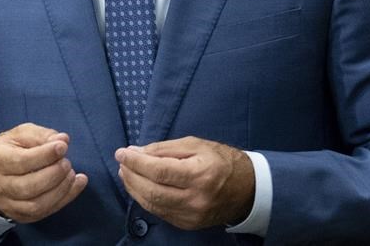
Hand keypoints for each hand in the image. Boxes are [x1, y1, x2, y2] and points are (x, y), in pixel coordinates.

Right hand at [0, 122, 87, 222]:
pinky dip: (64, 200)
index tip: (62, 146)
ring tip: (71, 174)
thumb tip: (63, 140)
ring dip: (60, 190)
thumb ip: (41, 135)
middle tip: (67, 162)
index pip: (21, 161)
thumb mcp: (20, 134)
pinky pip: (43, 213)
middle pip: (28, 187)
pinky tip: (76, 185)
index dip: (45, 155)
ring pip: (36, 205)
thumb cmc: (9, 150)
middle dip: (54, 174)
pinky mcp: (19, 216)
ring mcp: (8, 204)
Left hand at [114, 136, 254, 229]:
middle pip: (152, 191)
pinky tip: (140, 187)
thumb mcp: (195, 144)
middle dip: (131, 176)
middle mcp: (195, 199)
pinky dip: (146, 199)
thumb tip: (136, 152)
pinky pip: (160, 212)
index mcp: (199, 175)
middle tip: (122, 162)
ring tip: (126, 173)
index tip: (121, 152)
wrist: (247, 189)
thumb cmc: (221, 160)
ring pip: (152, 205)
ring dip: (134, 188)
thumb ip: (164, 149)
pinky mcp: (188, 224)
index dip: (136, 162)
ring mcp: (191, 215)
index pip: (159, 170)